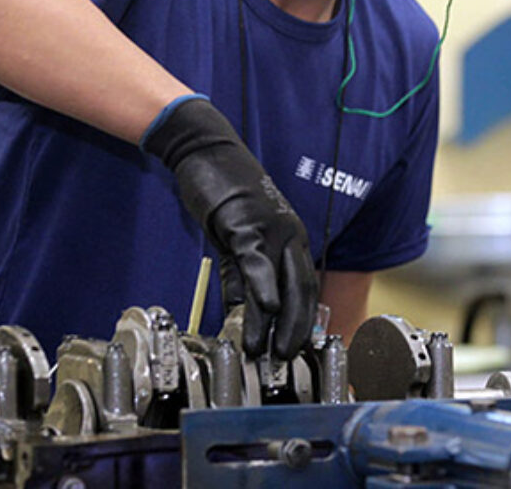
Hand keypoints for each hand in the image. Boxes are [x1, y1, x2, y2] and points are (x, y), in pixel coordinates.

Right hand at [142, 96, 317, 358]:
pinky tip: (261, 313)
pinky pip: (257, 264)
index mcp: (292, 238)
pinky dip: (261, 290)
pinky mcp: (247, 224)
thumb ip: (240, 275)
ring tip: (265, 351)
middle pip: (303, 290)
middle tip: (287, 359)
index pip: (304, 287)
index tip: (295, 348)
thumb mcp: (235, 238)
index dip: (301, 320)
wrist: (205, 151)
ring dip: (276, 322)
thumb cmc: (222, 192)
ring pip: (282, 283)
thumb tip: (239, 311)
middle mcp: (290, 234)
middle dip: (296, 329)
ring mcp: (272, 229)